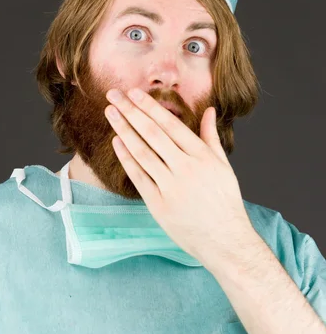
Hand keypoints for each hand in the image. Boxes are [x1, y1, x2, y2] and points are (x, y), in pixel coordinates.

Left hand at [104, 87, 254, 271]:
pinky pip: (138, 177)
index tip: (134, 93)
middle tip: (113, 94)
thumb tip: (209, 110)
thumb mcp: (222, 166)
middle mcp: (185, 169)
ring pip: (142, 152)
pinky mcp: (158, 205)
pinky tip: (116, 142)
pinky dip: (126, 158)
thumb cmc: (224, 202)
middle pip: (152, 134)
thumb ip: (211, 137)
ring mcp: (170, 187)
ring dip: (123, 130)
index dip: (150, 107)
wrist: (224, 240)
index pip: (171, 125)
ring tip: (110, 113)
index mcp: (202, 156)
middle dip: (131, 111)